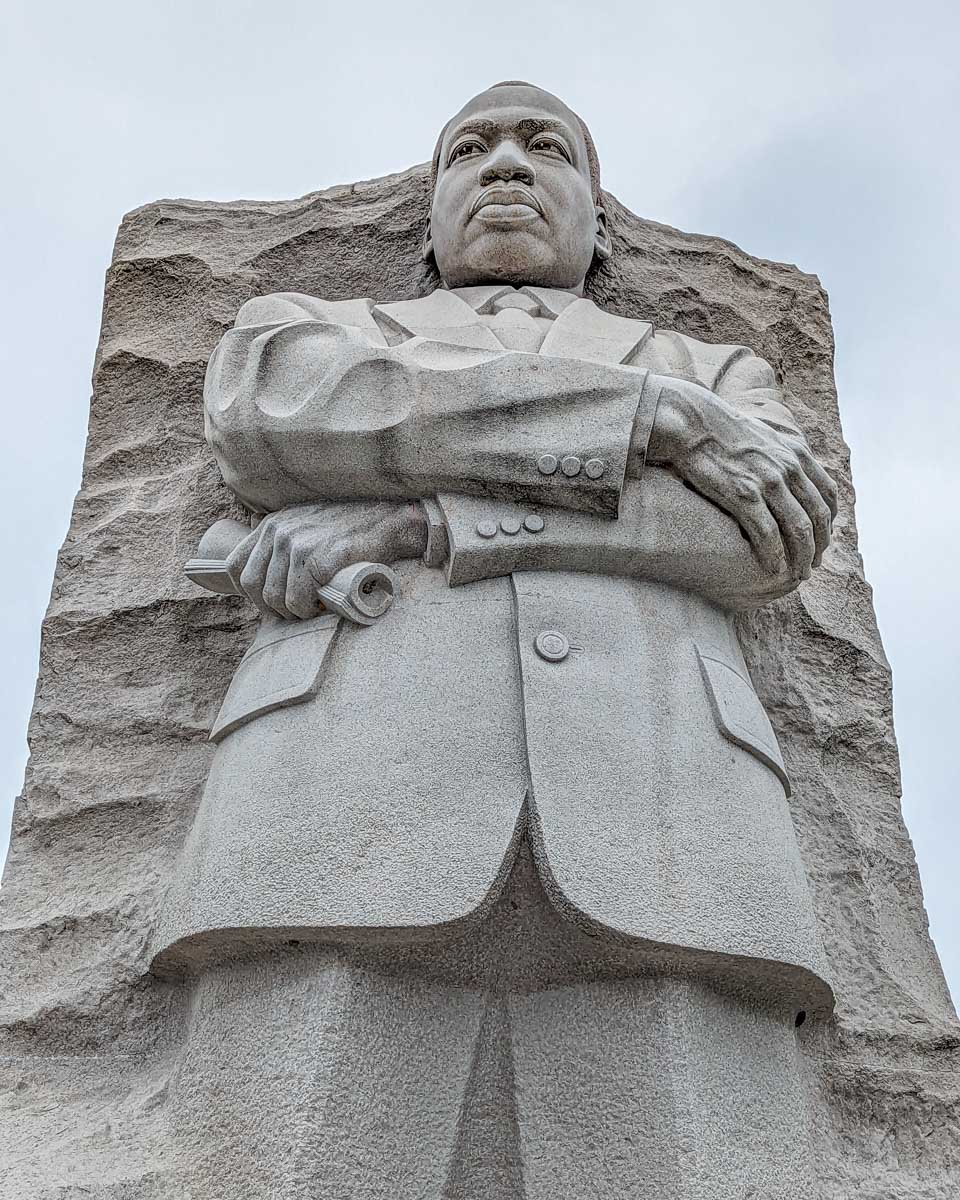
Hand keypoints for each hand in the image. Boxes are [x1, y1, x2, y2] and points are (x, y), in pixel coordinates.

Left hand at [226, 501, 426, 618]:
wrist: (389, 520)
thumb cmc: (351, 528)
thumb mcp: (308, 522)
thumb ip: (285, 539)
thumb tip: (269, 573)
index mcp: (273, 523)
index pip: (236, 565)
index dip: (247, 592)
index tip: (267, 602)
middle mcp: (281, 531)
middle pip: (253, 585)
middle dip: (270, 607)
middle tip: (294, 612)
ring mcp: (299, 544)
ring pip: (275, 597)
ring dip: (292, 613)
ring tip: (312, 610)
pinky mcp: (320, 558)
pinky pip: (298, 599)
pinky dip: (307, 611)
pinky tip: (321, 608)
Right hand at [646, 380, 836, 579]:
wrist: (691, 422)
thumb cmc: (720, 431)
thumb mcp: (763, 435)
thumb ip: (781, 454)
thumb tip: (786, 469)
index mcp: (796, 454)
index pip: (827, 494)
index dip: (829, 522)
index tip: (821, 539)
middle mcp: (789, 468)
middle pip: (818, 516)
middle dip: (818, 546)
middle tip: (811, 566)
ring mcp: (769, 482)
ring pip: (799, 529)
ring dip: (801, 557)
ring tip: (797, 575)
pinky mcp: (744, 495)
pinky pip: (768, 534)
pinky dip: (775, 555)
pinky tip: (773, 568)